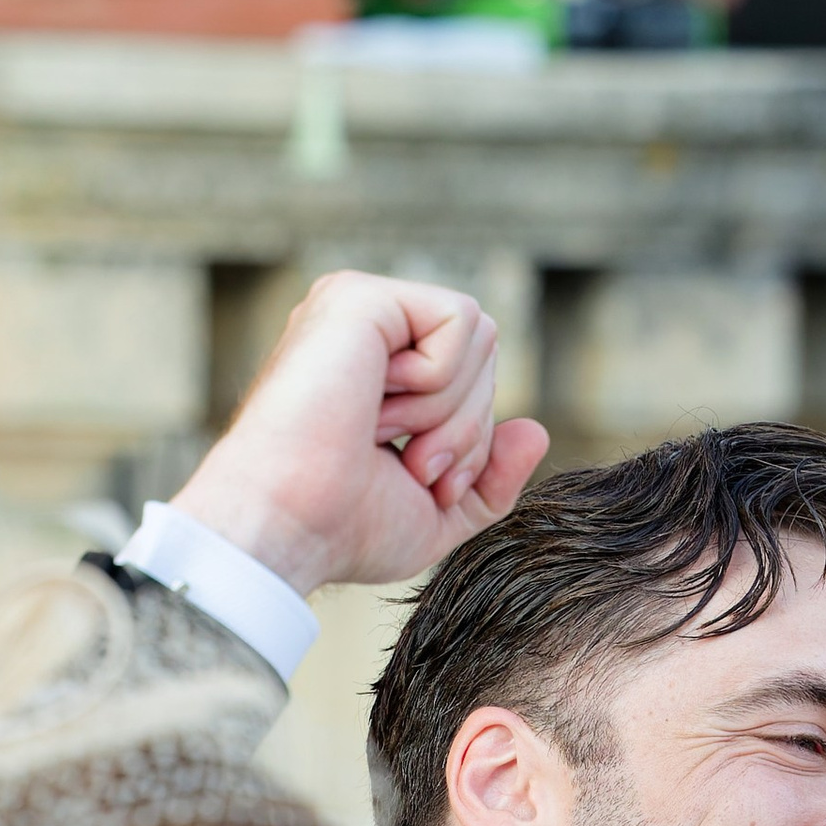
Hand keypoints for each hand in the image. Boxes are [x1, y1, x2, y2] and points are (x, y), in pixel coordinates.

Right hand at [174, 269, 550, 595]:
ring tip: (380, 434)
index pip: (477, 378)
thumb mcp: (435, 512)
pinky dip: (438, 382)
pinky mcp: (361, 297)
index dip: (470, 441)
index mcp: (379, 368)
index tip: (415, 477)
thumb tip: (536, 430)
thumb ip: (490, 476)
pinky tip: (375, 404)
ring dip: (448, 411)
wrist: (289, 526)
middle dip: (466, 428)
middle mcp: (368, 328)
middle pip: (487, 354)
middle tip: (406, 462)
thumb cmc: (343, 527)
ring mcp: (360, 306)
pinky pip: (461, 320)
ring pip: (480, 337)